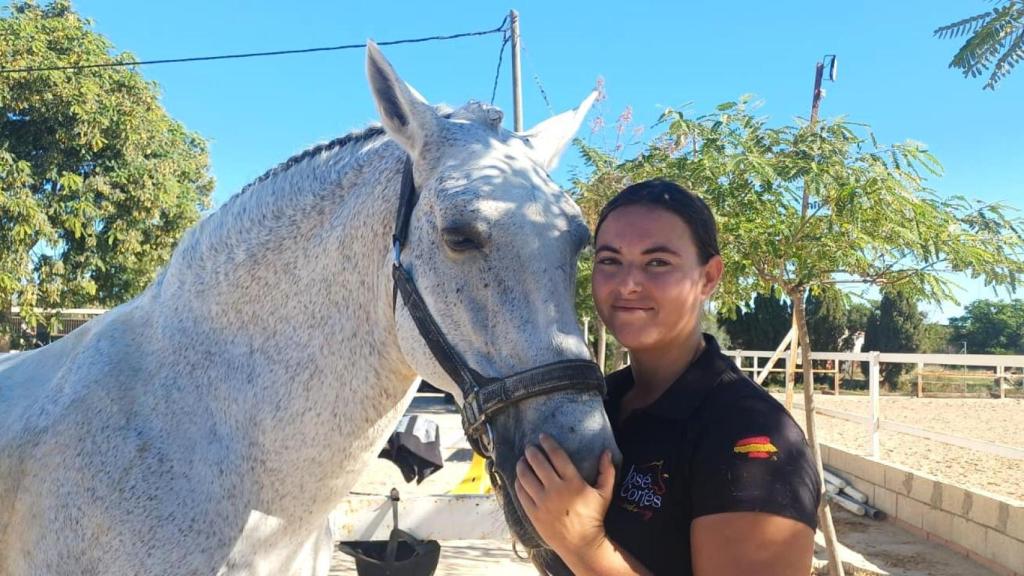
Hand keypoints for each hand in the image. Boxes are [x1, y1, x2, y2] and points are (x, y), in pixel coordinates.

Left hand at [514, 434, 615, 558]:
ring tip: (522, 460)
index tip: (542, 436)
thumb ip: (607, 471)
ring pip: (526, 477)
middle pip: (538, 463)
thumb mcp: (604, 494)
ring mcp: (543, 502)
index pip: (557, 456)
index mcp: (573, 482)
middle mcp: (556, 490)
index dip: (548, 444)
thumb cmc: (593, 516)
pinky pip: (522, 493)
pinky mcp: (534, 513)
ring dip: (522, 465)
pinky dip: (519, 483)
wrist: (581, 543)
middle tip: (530, 447)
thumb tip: (607, 451)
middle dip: (532, 452)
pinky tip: (519, 478)